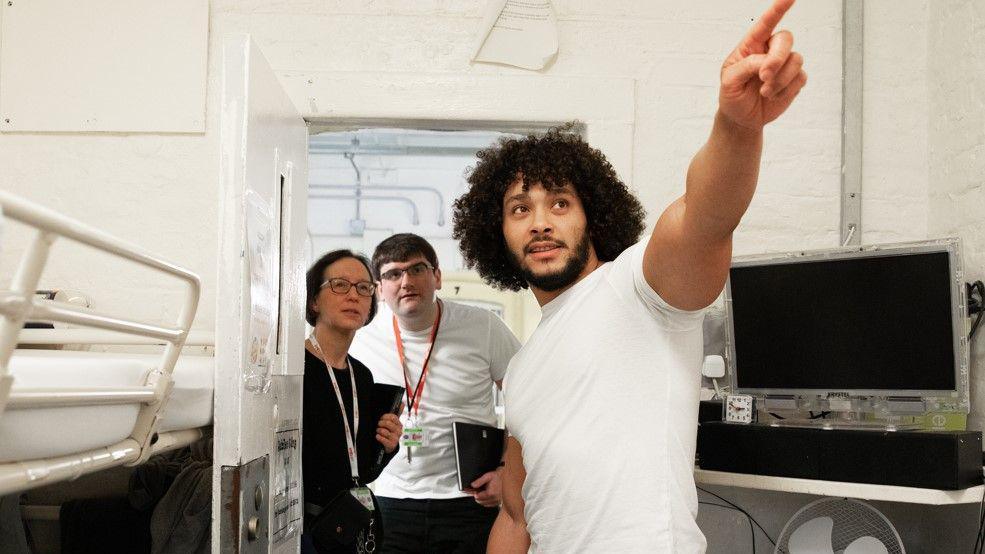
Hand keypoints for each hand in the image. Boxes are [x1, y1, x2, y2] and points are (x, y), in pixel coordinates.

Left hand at [376, 413, 401, 452]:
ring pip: (384, 431)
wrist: (390, 446)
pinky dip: (379, 437)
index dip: (385, 416)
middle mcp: (399, 431)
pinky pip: (383, 439)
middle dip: (381, 423)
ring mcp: (395, 438)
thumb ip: (397, 413)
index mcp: (399, 424)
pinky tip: (378, 436)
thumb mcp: (394, 423)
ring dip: (379, 430)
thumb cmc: (391, 432)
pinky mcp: (391, 445)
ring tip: (378, 431)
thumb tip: (402, 403)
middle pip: (388, 423)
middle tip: (379, 424)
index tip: (381, 418)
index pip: (393, 417)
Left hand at [466, 470, 501, 507]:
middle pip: (481, 502)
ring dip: (482, 500)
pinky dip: (488, 502)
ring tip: (482, 493)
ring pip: (486, 504)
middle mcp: (494, 499)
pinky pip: (491, 504)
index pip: (478, 497)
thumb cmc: (500, 476)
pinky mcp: (501, 501)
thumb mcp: (488, 476)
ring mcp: (498, 501)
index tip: (473, 491)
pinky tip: (488, 496)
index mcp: (490, 493)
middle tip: (476, 492)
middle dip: (477, 497)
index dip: (474, 494)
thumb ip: (479, 481)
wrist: (510, 477)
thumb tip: (472, 485)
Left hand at [719, 0, 806, 129]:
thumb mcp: (729, 81)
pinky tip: (773, 96)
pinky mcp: (794, 79)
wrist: (742, 118)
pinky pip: (800, 77)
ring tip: (764, 92)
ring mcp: (784, 64)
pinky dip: (786, 90)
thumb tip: (766, 61)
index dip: (778, 9)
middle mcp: (770, 50)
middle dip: (777, 58)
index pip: (766, 23)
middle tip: (764, 77)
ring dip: (780, 79)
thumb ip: (746, 66)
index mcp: (751, 45)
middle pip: (786, 39)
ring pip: (796, 60)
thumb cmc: (732, 95)